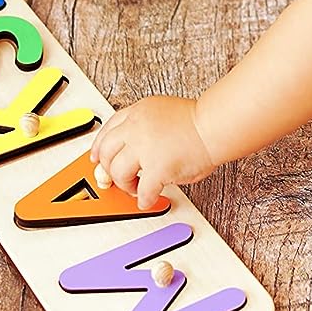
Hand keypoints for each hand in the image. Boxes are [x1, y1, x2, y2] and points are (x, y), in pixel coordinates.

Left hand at [89, 96, 214, 208]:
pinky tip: (148, 199)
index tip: (97, 157)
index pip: (108, 129)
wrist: (214, 126)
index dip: (99, 147)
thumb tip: (131, 151)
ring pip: (117, 172)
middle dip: (109, 168)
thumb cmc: (198, 122)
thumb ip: (143, 126)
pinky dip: (144, 199)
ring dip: (125, 184)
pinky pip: (142, 191)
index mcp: (138, 112)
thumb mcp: (162, 111)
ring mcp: (144, 147)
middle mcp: (136, 127)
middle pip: (106, 152)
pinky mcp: (156, 168)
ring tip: (136, 188)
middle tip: (119, 178)